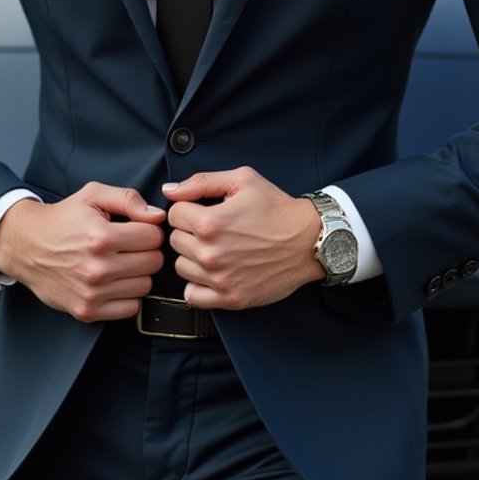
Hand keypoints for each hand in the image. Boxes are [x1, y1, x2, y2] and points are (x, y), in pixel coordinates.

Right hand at [0, 184, 166, 320]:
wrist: (27, 246)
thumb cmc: (62, 220)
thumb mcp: (93, 196)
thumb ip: (128, 199)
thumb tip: (156, 216)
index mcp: (101, 236)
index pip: (154, 237)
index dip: (149, 230)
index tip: (137, 230)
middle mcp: (97, 267)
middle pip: (153, 263)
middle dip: (146, 251)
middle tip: (128, 246)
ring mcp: (92, 292)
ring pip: (145, 286)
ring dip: (137, 274)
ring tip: (120, 263)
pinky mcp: (86, 311)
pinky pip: (130, 308)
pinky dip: (127, 296)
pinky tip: (114, 282)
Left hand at [162, 166, 323, 310]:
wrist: (309, 240)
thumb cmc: (277, 209)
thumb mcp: (242, 180)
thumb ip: (201, 182)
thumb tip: (169, 190)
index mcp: (211, 223)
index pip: (174, 215)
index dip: (189, 209)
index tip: (205, 211)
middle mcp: (212, 253)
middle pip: (175, 242)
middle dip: (190, 232)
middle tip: (214, 230)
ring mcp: (220, 279)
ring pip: (181, 268)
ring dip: (193, 258)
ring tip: (217, 249)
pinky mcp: (230, 299)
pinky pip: (192, 296)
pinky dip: (198, 286)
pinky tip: (214, 272)